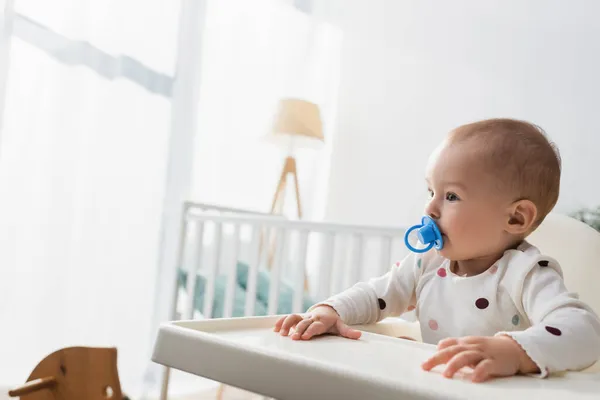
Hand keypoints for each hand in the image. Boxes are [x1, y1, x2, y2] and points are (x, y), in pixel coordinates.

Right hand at [273, 305, 361, 340]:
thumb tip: (359, 335)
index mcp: (322, 320)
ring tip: (281, 333)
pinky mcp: (297, 317)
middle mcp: (311, 317)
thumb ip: (348, 331)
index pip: (315, 325)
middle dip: (298, 329)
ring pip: (293, 317)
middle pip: (303, 322)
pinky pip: (288, 317)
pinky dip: (281, 322)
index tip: (305, 337)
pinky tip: (275, 329)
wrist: (326, 310)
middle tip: (293, 338)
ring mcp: (303, 316)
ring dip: (286, 324)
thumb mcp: (340, 326)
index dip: (310, 330)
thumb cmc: (332, 321)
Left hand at [421, 335, 538, 381]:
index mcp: (466, 342)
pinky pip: (486, 366)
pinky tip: (473, 379)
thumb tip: (438, 349)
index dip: (436, 353)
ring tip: (446, 375)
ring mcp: (484, 353)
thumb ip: (456, 347)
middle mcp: (473, 346)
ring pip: (466, 356)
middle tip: (425, 367)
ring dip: (455, 365)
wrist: (515, 349)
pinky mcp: (496, 362)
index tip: (424, 364)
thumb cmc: (490, 349)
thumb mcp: (472, 345)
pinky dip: (479, 371)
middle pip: (452, 350)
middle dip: (437, 358)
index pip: (448, 344)